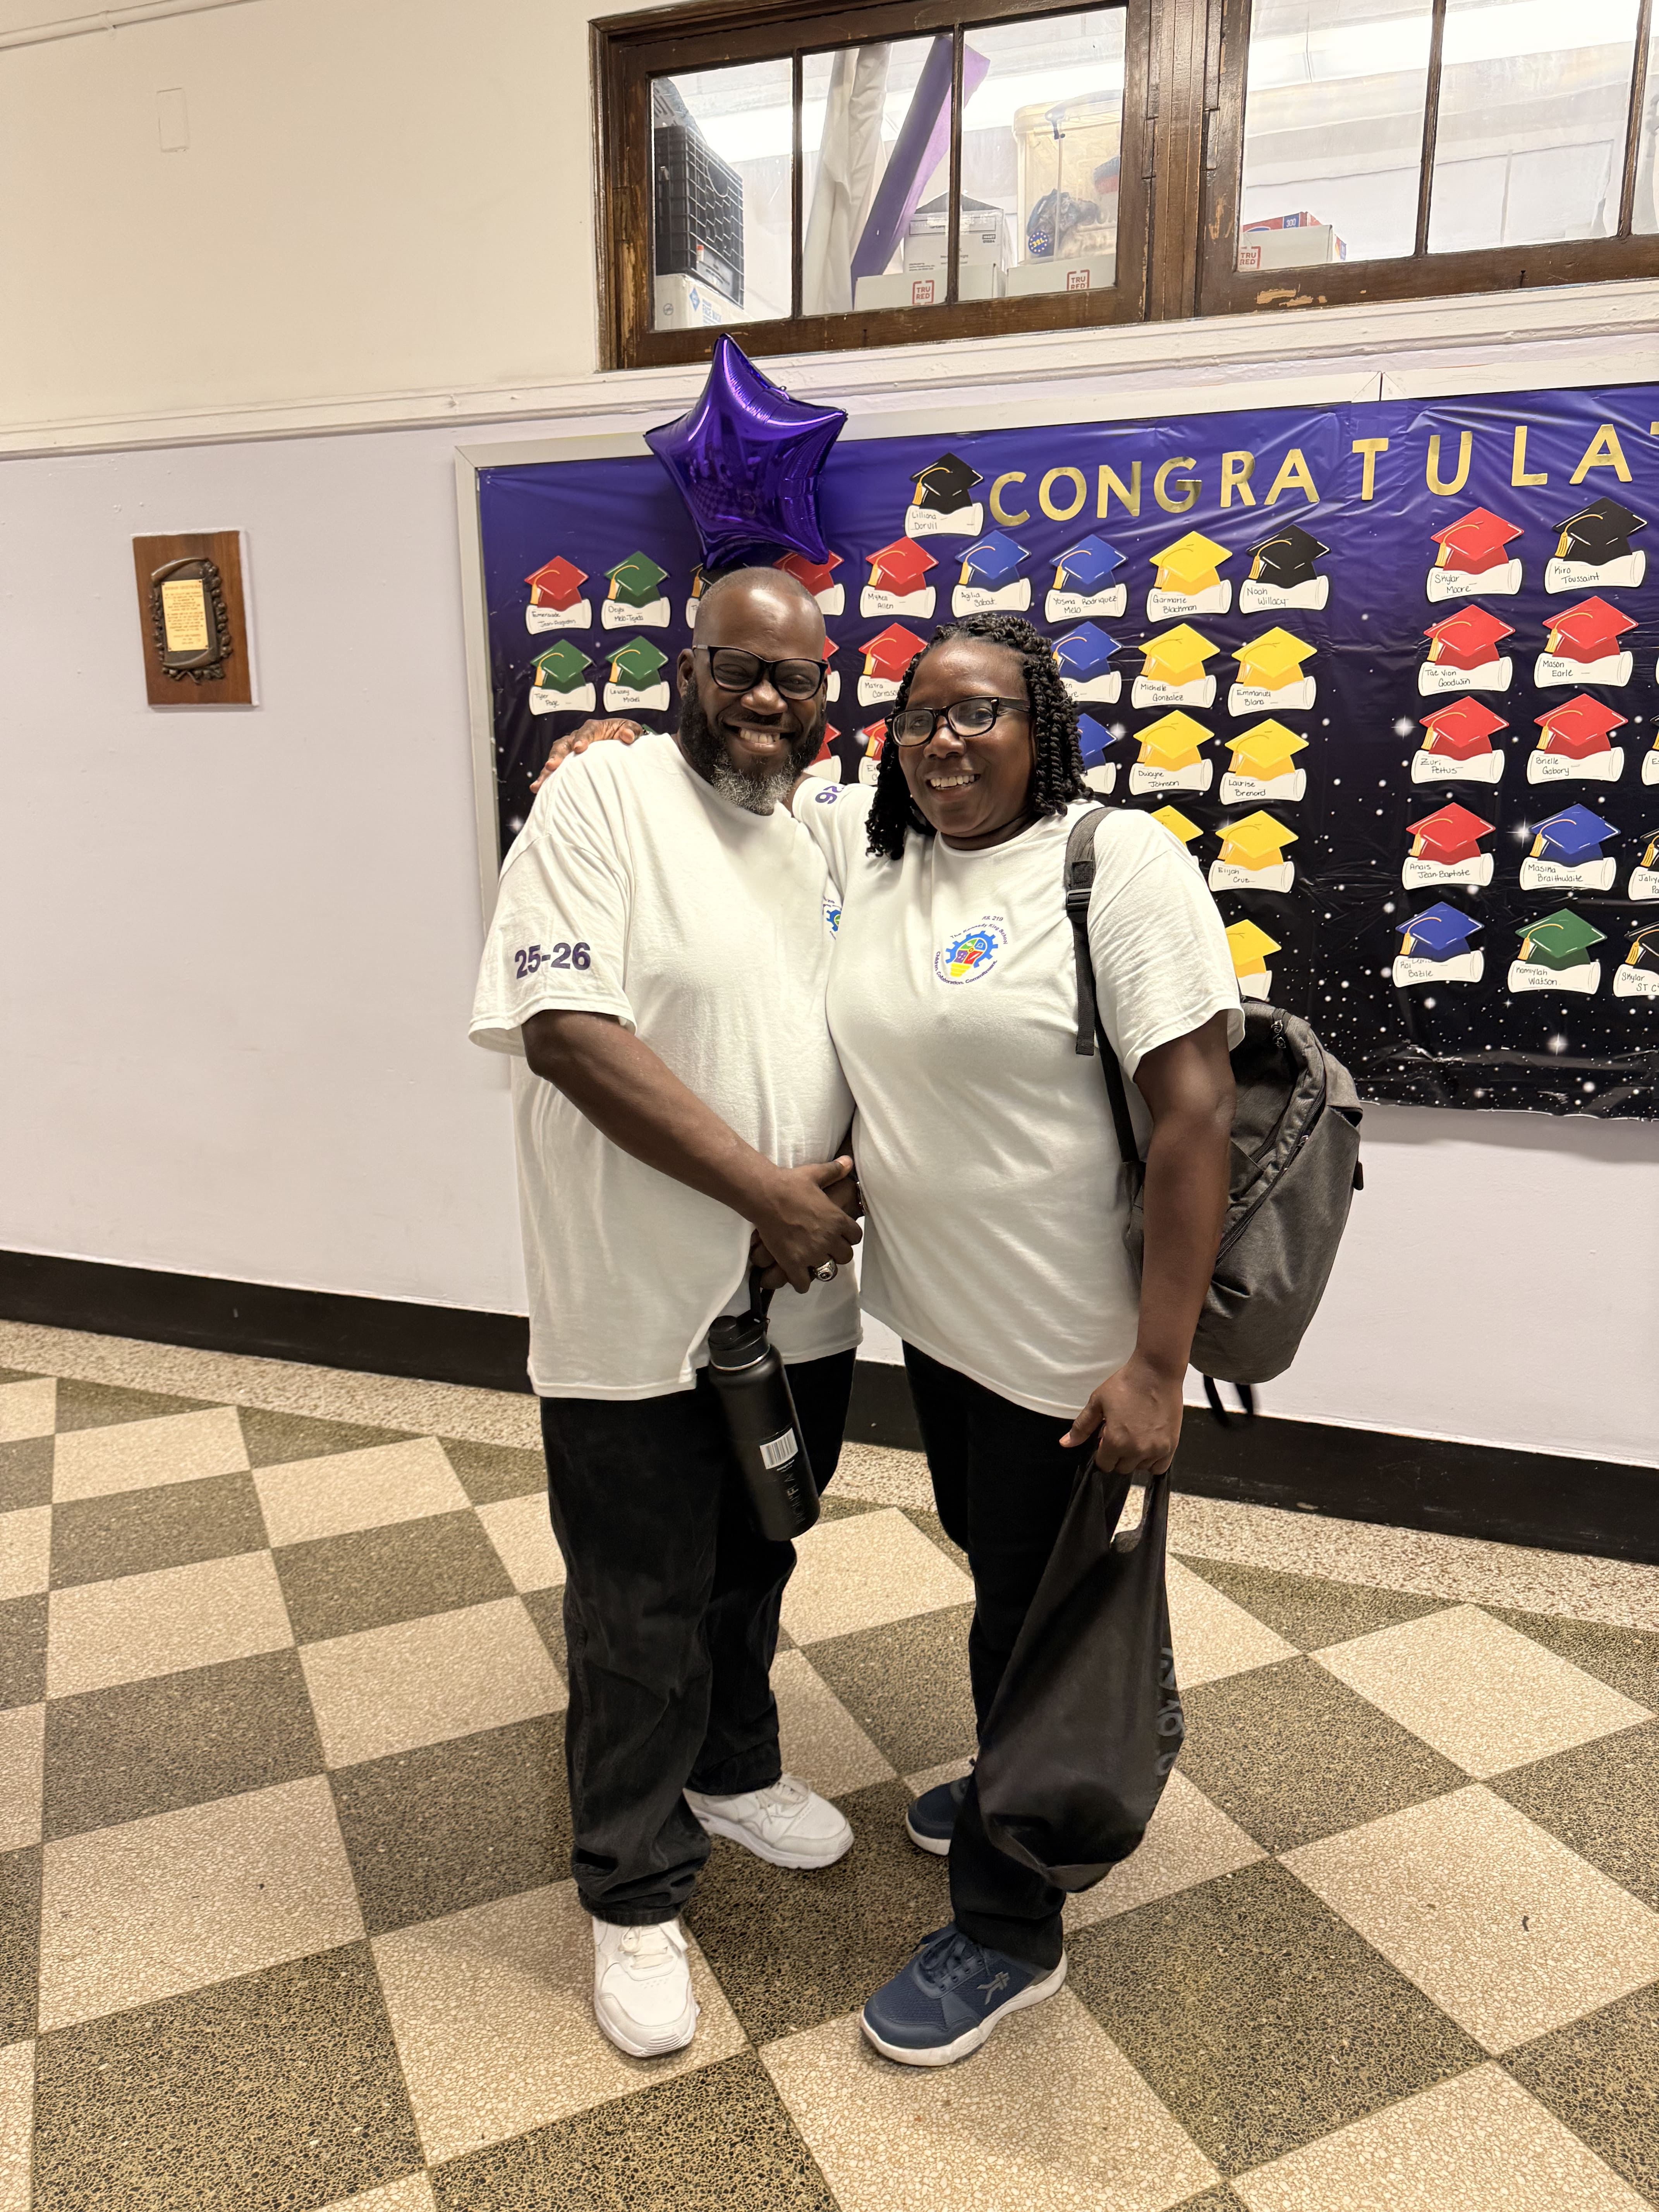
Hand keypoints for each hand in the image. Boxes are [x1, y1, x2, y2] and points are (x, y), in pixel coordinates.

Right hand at [530, 718, 645, 793]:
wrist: (619, 743)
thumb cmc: (624, 735)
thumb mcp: (631, 730)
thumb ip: (631, 730)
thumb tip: (628, 735)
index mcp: (594, 728)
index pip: (586, 731)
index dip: (582, 739)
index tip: (579, 748)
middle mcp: (578, 737)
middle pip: (564, 744)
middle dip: (557, 755)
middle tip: (551, 766)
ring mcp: (570, 750)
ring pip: (555, 757)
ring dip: (547, 770)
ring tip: (539, 784)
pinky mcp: (567, 763)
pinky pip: (555, 770)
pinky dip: (547, 778)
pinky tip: (538, 789)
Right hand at [748, 1158, 862, 1293]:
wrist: (765, 1195)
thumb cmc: (790, 1183)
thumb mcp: (815, 1174)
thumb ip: (834, 1170)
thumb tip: (849, 1161)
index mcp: (838, 1220)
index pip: (856, 1237)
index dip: (848, 1237)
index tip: (838, 1235)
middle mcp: (829, 1239)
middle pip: (845, 1257)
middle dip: (836, 1254)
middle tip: (824, 1249)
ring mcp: (812, 1254)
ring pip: (828, 1272)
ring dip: (821, 1268)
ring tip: (811, 1262)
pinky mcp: (793, 1263)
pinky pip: (804, 1284)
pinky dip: (801, 1282)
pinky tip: (796, 1274)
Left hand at [1061, 1353, 1184, 1474]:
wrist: (1156, 1372)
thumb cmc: (1125, 1384)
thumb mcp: (1097, 1402)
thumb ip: (1081, 1427)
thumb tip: (1065, 1444)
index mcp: (1115, 1441)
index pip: (1104, 1464)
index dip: (1102, 1452)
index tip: (1107, 1436)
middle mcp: (1136, 1450)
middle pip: (1122, 1468)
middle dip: (1117, 1455)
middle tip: (1122, 1433)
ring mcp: (1156, 1449)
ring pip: (1140, 1468)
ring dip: (1135, 1457)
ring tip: (1136, 1434)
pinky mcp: (1172, 1445)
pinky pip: (1159, 1467)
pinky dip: (1153, 1460)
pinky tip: (1149, 1443)